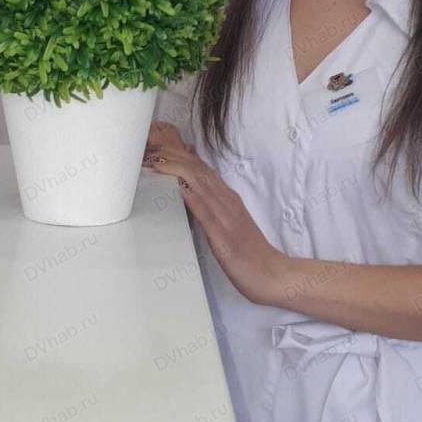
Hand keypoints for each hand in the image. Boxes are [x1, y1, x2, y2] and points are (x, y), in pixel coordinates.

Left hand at [142, 119, 288, 306]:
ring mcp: (227, 216)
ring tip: (154, 160)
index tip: (157, 148)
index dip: (178, 154)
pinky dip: (192, 197)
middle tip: (149, 147)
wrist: (272, 274)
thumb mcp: (228, 224)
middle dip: (173, 155)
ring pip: (201, 184)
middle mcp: (227, 201)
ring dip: (176, 169)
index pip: (200, 167)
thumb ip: (212, 209)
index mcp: (228, 197)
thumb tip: (188, 197)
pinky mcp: (224, 236)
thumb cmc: (249, 253)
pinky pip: (207, 213)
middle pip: (197, 169)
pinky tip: (178, 188)